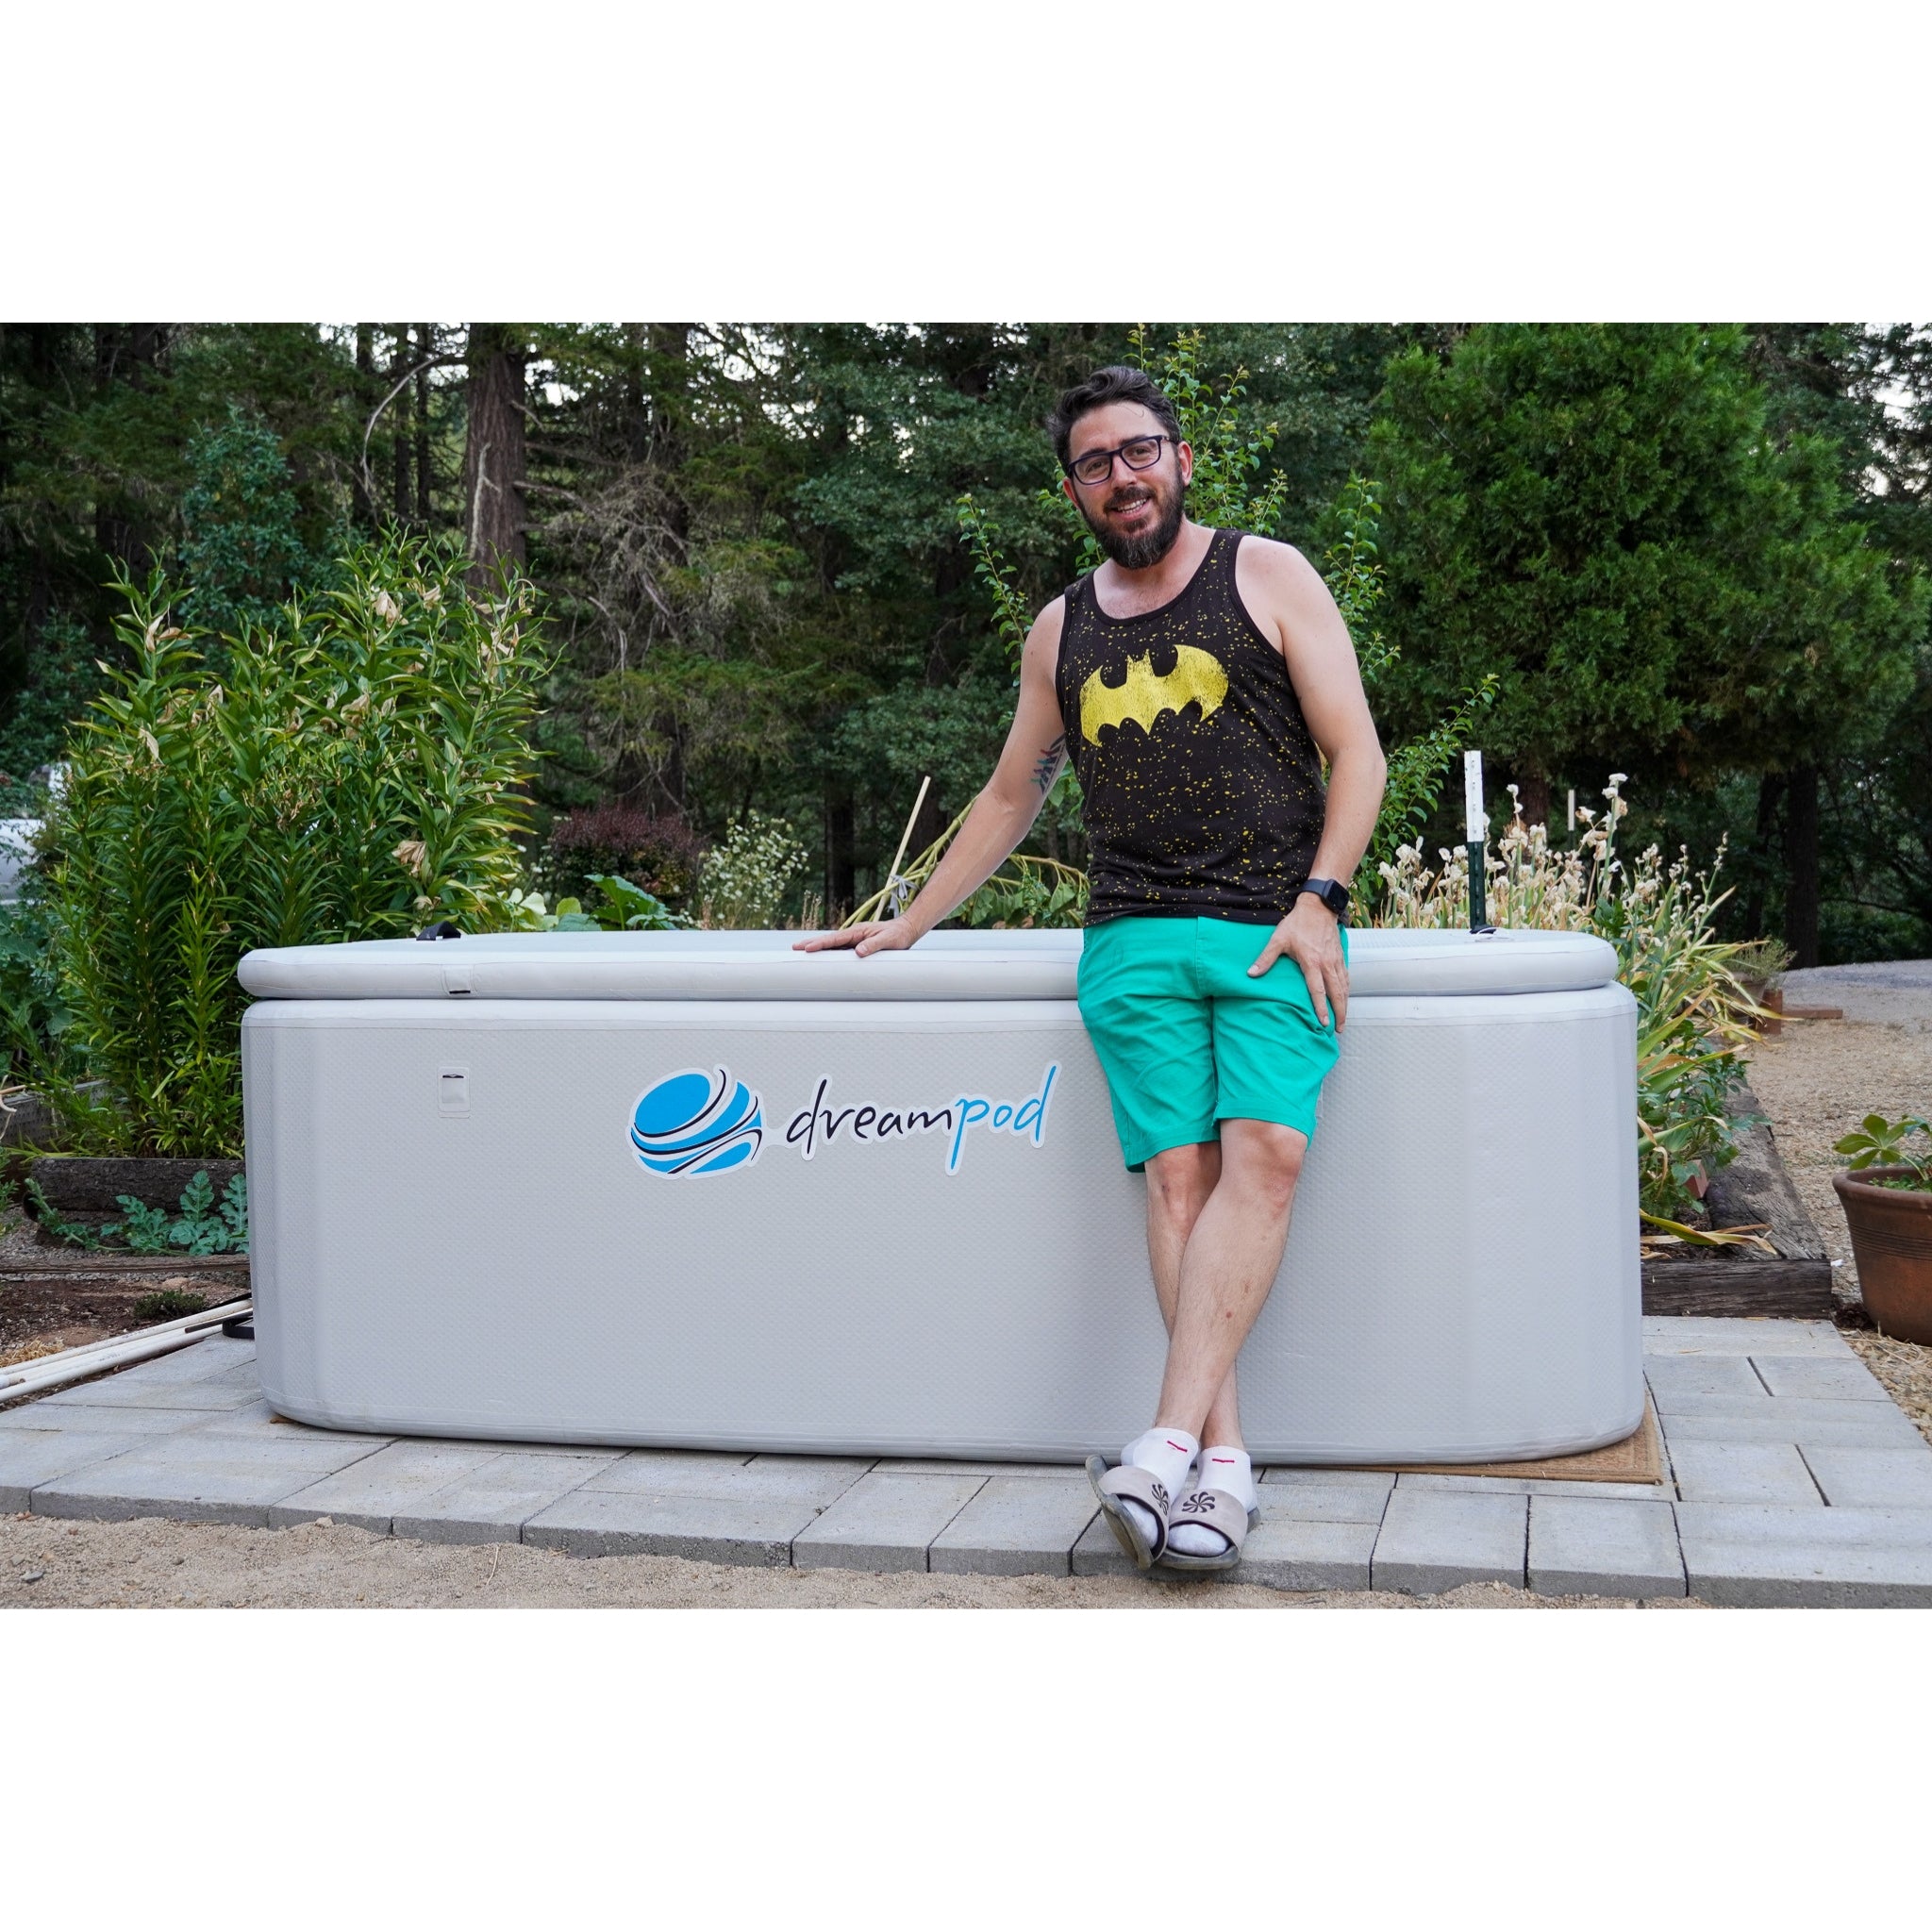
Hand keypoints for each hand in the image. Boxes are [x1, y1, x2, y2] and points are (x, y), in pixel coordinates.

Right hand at [793, 916, 921, 957]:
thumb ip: (874, 945)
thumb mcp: (889, 940)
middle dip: (811, 943)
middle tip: (794, 948)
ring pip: (832, 945)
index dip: (821, 943)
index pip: (835, 939)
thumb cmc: (898, 934)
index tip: (808, 948)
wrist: (906, 930)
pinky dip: (828, 953)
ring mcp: (854, 941)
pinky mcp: (857, 946)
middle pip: (828, 940)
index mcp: (857, 932)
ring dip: (817, 948)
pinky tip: (821, 958)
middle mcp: (853, 935)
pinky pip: (840, 950)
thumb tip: (858, 952)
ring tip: (801, 952)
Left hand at [1248, 896, 1347, 1029]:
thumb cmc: (1297, 923)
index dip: (1320, 1008)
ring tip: (1343, 1019)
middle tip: (1338, 1029)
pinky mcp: (1340, 956)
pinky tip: (1345, 998)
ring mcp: (1336, 960)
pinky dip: (1347, 990)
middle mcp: (1327, 964)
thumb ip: (1266, 958)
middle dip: (1339, 1012)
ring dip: (1344, 1004)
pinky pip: (1346, 977)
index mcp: (1312, 962)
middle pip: (1336, 993)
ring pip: (1344, 987)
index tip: (1323, 1022)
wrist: (1318, 907)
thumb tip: (1251, 973)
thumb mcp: (1278, 939)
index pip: (1318, 990)